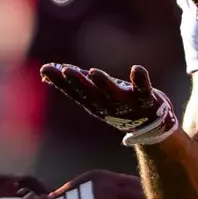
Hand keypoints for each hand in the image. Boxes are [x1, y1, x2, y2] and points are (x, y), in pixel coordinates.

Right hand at [39, 63, 177, 145]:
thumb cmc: (119, 106)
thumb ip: (75, 84)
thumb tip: (46, 72)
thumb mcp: (94, 97)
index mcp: (94, 103)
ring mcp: (127, 103)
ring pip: (113, 92)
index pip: (73, 91)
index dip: (60, 81)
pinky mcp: (146, 100)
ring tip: (93, 72)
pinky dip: (140, 79)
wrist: (151, 129)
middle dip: (78, 82)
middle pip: (90, 93)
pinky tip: (137, 68)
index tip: (46, 69)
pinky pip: (143, 89)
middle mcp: (108, 104)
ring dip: (103, 83)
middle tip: (65, 70)